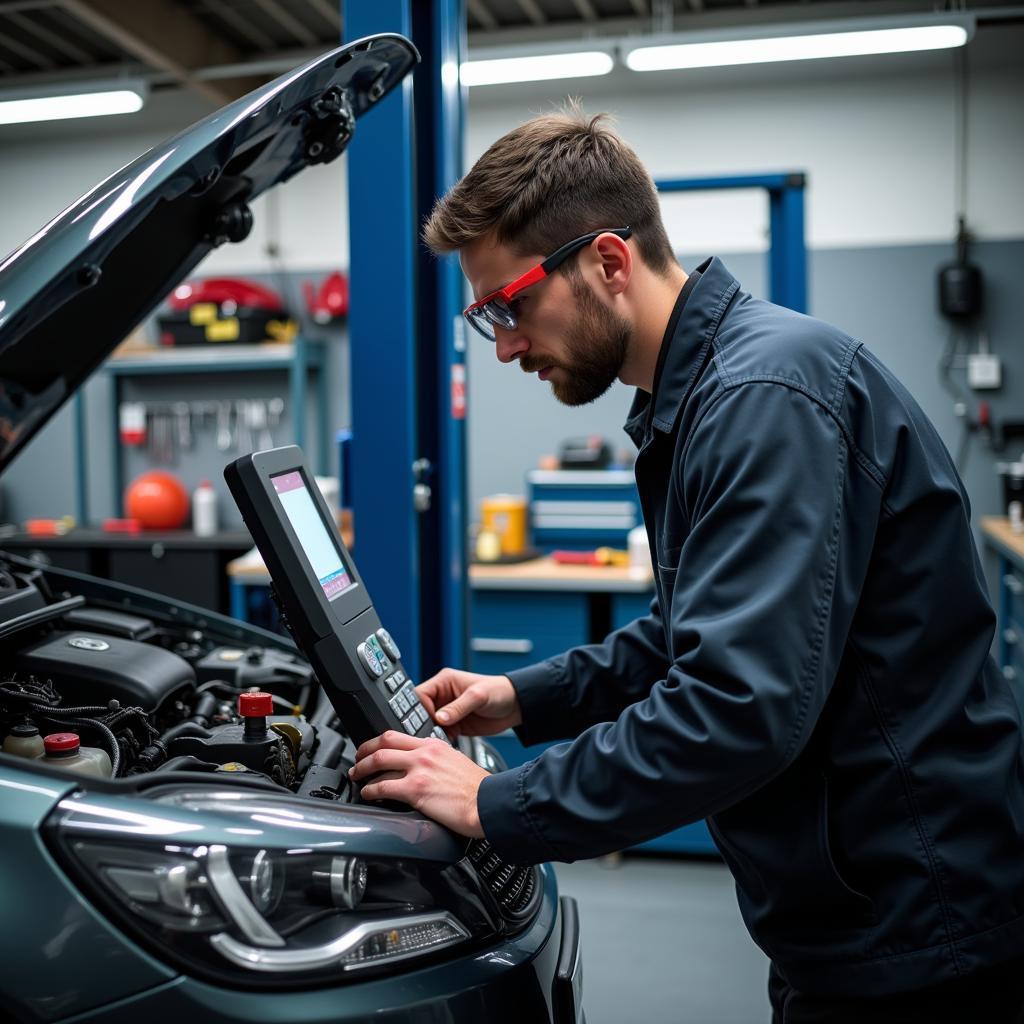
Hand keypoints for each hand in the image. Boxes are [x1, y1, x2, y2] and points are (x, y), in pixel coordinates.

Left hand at [349, 731, 486, 837]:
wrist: (487, 802)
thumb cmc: (477, 789)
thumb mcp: (456, 762)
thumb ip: (436, 760)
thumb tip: (424, 769)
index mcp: (434, 744)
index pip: (398, 735)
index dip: (378, 741)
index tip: (372, 749)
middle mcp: (424, 752)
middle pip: (383, 744)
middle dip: (364, 751)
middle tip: (357, 760)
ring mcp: (419, 769)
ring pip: (379, 762)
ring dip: (362, 770)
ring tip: (357, 777)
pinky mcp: (415, 789)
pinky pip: (383, 787)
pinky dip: (369, 790)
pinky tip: (367, 793)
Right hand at [417, 667, 521, 737]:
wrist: (515, 706)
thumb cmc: (498, 691)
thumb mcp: (478, 696)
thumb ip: (458, 707)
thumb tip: (439, 718)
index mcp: (444, 682)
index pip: (420, 694)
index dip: (418, 708)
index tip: (422, 721)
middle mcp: (443, 696)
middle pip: (421, 711)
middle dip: (422, 723)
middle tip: (426, 734)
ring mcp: (448, 712)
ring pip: (429, 725)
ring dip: (431, 734)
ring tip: (436, 741)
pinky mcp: (455, 725)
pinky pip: (441, 734)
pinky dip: (441, 741)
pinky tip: (445, 744)